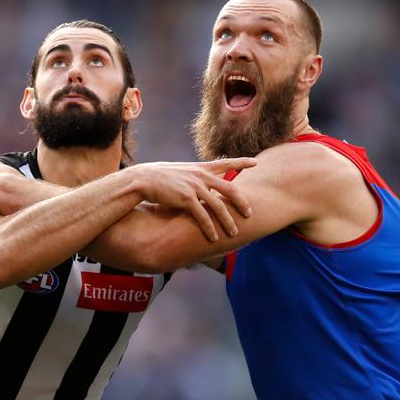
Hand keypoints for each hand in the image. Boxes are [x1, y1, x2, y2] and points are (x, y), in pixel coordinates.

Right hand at [130, 157, 256, 241]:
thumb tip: (204, 186)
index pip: (226, 162)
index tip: (255, 162)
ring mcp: (195, 186)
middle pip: (230, 189)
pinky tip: (214, 238)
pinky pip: (202, 216)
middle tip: (249, 213)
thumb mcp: (182, 172)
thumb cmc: (160, 177)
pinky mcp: (186, 198)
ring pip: (218, 206)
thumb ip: (195, 177)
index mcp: (200, 168)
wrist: (144, 179)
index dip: (242, 162)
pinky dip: (210, 228)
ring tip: (234, 232)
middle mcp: (201, 175)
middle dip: (242, 202)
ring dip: (228, 221)